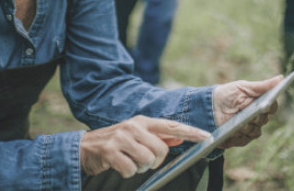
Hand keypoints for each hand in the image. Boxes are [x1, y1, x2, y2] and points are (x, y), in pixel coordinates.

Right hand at [80, 115, 209, 177]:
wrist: (86, 147)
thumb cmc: (116, 142)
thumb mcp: (137, 136)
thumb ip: (158, 137)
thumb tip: (178, 138)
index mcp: (143, 121)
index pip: (171, 126)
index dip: (190, 132)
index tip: (207, 137)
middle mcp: (133, 126)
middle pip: (161, 150)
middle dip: (155, 161)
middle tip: (144, 161)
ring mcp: (121, 138)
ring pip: (148, 161)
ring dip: (141, 168)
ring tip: (130, 161)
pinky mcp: (110, 151)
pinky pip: (131, 169)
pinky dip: (128, 172)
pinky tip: (120, 166)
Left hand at [213, 75, 282, 148]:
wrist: (209, 107)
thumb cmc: (228, 94)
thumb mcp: (243, 87)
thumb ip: (262, 85)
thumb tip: (281, 78)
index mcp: (261, 104)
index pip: (272, 107)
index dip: (270, 106)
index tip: (266, 104)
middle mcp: (259, 118)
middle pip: (264, 120)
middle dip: (257, 117)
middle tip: (252, 114)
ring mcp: (250, 129)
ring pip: (255, 131)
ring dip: (247, 127)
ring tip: (240, 124)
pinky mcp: (241, 139)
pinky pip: (244, 139)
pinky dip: (239, 136)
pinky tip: (233, 132)